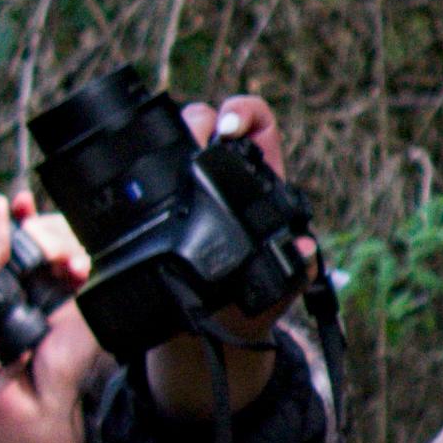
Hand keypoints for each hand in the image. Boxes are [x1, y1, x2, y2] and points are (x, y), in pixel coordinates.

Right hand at [149, 91, 308, 417]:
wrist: (210, 329)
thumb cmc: (253, 301)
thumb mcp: (280, 287)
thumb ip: (297, 269)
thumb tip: (306, 249)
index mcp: (261, 181)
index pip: (257, 123)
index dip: (245, 113)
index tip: (231, 127)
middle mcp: (224, 176)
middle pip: (207, 121)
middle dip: (196, 120)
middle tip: (191, 142)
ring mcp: (188, 188)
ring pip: (173, 141)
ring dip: (166, 140)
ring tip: (163, 160)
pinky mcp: (159, 206)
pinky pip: (147, 177)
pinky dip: (140, 171)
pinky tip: (136, 180)